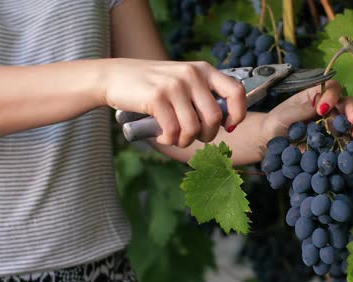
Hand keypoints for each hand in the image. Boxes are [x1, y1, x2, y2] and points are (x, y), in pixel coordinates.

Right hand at [102, 59, 245, 146]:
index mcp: (203, 70)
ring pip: (194, 128)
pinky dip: (169, 140)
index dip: (238, 114)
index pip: (236, 91)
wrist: (114, 76)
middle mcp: (191, 74)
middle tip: (193, 137)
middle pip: (214, 117)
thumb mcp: (183, 81)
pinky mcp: (156, 98)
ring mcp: (174, 85)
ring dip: (186, 141)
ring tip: (175, 138)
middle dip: (207, 135)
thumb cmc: (154, 85)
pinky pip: (174, 131)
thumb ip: (203, 95)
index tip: (228, 126)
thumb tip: (226, 123)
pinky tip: (162, 137)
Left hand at [262, 80, 352, 143]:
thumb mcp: (286, 114)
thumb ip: (304, 110)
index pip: (332, 88)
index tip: (323, 110)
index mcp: (317, 95)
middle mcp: (329, 107)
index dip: (332, 96)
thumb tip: (322, 107)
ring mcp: (334, 124)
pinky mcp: (335, 141)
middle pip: (348, 104)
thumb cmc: (276, 122)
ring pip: (352, 123)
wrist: (270, 142)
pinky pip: (349, 140)